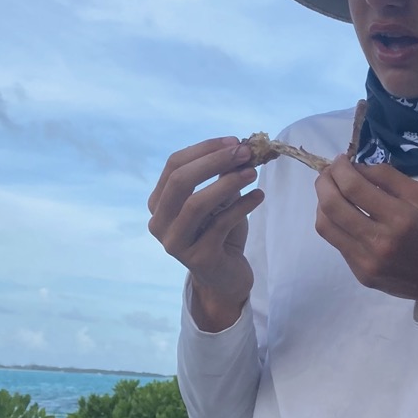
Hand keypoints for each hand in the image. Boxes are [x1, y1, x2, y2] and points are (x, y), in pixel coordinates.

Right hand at [148, 137, 263, 329]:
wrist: (226, 276)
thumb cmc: (220, 232)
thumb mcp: (219, 200)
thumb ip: (222, 175)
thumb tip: (240, 146)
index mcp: (159, 203)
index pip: (173, 165)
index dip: (204, 149)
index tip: (235, 141)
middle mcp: (159, 223)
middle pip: (180, 181)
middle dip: (214, 162)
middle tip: (245, 153)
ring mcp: (175, 242)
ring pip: (197, 204)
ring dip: (228, 183)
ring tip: (253, 173)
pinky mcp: (197, 258)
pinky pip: (220, 224)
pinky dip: (242, 206)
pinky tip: (259, 195)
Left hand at [314, 159, 417, 313]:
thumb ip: (388, 177)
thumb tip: (356, 168)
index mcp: (400, 218)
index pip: (353, 187)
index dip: (340, 169)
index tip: (341, 160)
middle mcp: (379, 241)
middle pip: (332, 205)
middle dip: (324, 181)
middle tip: (330, 173)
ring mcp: (366, 261)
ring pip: (325, 226)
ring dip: (322, 203)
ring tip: (332, 192)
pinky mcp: (360, 274)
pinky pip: (336, 243)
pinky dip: (334, 223)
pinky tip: (344, 216)